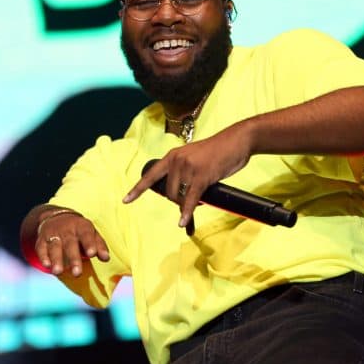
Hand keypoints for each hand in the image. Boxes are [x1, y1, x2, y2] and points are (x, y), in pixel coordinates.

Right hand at [34, 210, 109, 276]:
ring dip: (56, 259)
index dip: (89, 243)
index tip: (92, 254)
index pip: (86, 234)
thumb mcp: (91, 233)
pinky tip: (46, 265)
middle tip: (77, 273)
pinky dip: (43, 256)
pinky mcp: (41, 240)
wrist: (56, 217)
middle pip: (70, 243)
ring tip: (58, 272)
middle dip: (73, 258)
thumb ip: (99, 245)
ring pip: (54, 246)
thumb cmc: (79, 230)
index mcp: (81, 226)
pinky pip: (41, 247)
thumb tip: (106, 258)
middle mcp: (66, 229)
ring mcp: (52, 233)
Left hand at [124, 123, 252, 227]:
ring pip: (179, 197)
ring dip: (187, 205)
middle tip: (193, 199)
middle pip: (168, 193)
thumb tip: (180, 195)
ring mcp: (188, 168)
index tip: (125, 201)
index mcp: (172, 156)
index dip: (137, 189)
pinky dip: (186, 212)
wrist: (237, 140)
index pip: (151, 175)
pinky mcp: (202, 176)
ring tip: (201, 198)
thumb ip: (184, 171)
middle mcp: (176, 161)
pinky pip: (190, 199)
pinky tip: (183, 223)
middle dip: (178, 201)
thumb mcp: (194, 157)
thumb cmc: (219, 151)